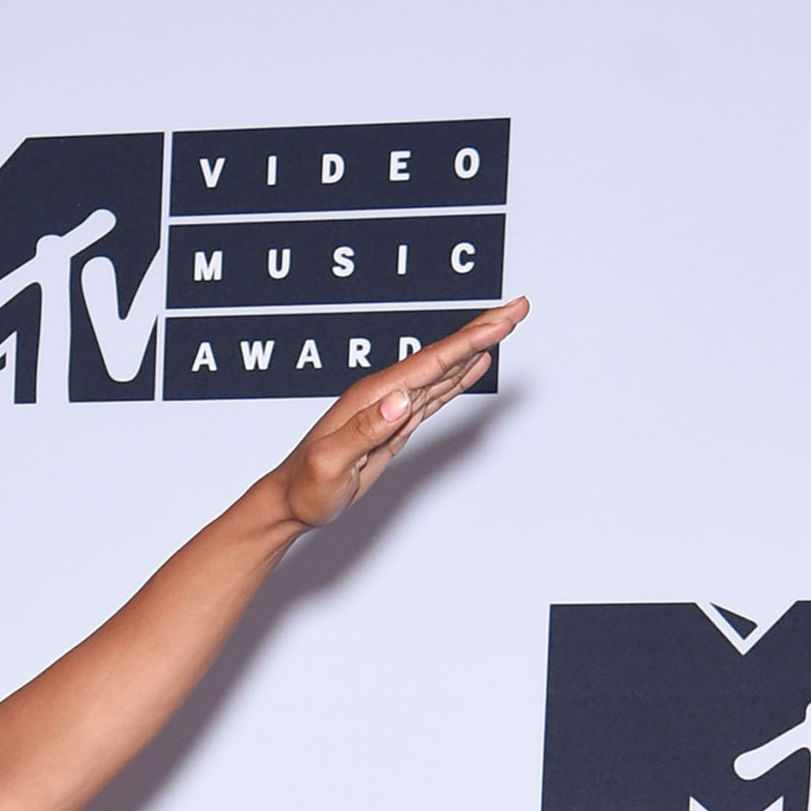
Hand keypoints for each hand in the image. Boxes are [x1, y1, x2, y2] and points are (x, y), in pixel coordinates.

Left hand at [276, 296, 528, 529]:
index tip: (502, 321)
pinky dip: (458, 377)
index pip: (431, 362)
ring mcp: (392, 407)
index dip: (469, 340)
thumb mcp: (331, 462)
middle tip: (518, 307)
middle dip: (482, 330)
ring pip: (443, 370)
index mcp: (374, 396)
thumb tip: (400, 400)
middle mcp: (385, 393)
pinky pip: (434, 395)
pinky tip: (474, 364)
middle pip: (443, 355)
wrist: (291, 503)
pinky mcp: (396, 424)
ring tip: (506, 325)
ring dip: (476, 347)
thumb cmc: (306, 487)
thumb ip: (364, 431)